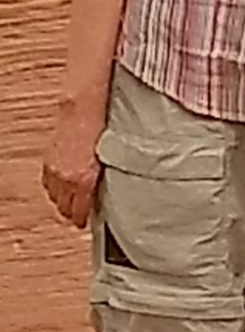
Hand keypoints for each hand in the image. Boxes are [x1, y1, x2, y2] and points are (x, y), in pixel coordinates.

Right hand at [41, 110, 101, 228]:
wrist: (83, 109)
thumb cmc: (101, 129)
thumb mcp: (109, 161)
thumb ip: (104, 179)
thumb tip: (111, 192)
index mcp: (82, 180)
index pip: (78, 212)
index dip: (81, 219)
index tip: (85, 222)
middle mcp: (65, 178)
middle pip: (63, 207)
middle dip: (71, 212)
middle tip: (79, 213)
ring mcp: (54, 169)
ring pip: (54, 196)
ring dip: (61, 200)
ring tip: (70, 199)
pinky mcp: (48, 159)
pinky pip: (47, 181)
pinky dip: (54, 185)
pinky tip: (61, 184)